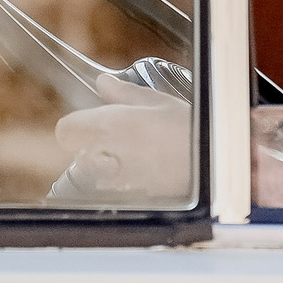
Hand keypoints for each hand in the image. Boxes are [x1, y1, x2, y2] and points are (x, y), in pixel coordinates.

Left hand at [49, 74, 191, 203]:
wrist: (217, 171)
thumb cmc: (193, 133)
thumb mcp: (161, 103)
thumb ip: (125, 93)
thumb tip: (104, 83)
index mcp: (109, 126)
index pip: (65, 129)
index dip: (77, 125)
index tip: (92, 122)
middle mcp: (105, 155)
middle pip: (78, 152)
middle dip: (93, 145)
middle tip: (121, 138)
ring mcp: (114, 182)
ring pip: (94, 172)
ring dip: (107, 164)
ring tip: (139, 156)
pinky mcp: (128, 200)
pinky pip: (112, 189)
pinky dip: (123, 182)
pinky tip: (147, 173)